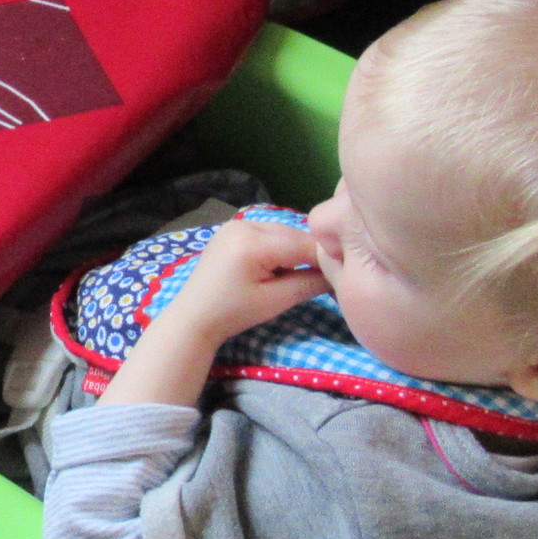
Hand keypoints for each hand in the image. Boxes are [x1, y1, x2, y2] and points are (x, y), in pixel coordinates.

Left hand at [156, 218, 331, 349]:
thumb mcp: (275, 300)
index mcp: (252, 241)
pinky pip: (268, 233)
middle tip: (328, 275)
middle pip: (293, 234)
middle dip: (311, 254)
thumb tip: (341, 274)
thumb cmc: (233, 313)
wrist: (194, 316)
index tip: (343, 273)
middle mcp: (244, 223)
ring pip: (283, 232)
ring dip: (296, 250)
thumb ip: (309, 283)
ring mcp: (237, 223)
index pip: (303, 244)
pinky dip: (280, 248)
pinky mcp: (234, 229)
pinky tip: (282, 267)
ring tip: (304, 273)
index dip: (325, 259)